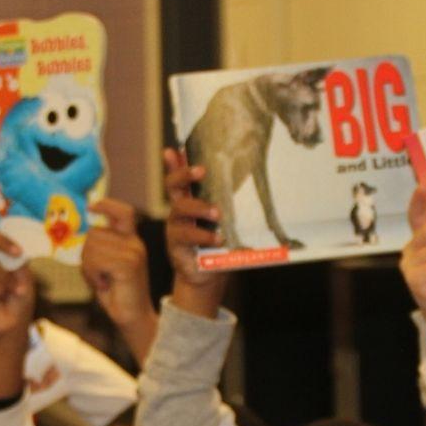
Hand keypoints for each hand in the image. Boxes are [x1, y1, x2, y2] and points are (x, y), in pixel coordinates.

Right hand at [0, 230, 35, 340]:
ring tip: (14, 291)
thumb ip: (18, 260)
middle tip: (18, 257)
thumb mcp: (25, 276)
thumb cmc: (19, 299)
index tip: (13, 244)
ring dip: (4, 279)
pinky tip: (1, 295)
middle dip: (1, 242)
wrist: (14, 322)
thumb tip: (13, 248)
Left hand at [82, 201, 155, 355]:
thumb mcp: (106, 266)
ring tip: (102, 281)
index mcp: (131, 240)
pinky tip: (104, 285)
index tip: (90, 207)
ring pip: (92, 247)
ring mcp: (133, 252)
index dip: (106, 205)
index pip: (122, 212)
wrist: (133, 318)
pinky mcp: (129, 265)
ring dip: (89, 267)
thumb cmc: (117, 294)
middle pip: (95, 233)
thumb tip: (84, 231)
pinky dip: (93, 275)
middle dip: (87, 255)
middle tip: (97, 275)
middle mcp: (134, 243)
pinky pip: (97, 261)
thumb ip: (99, 248)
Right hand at [162, 147, 227, 312]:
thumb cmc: (218, 242)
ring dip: (199, 208)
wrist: (208, 275)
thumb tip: (252, 179)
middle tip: (202, 170)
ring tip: (217, 213)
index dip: (175, 163)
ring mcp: (174, 228)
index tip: (175, 149)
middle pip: (173, 187)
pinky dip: (204, 237)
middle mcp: (177, 211)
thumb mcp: (224, 220)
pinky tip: (219, 239)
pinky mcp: (176, 247)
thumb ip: (228, 204)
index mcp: (188, 201)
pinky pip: (186, 237)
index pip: (179, 177)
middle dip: (185, 175)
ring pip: (179, 211)